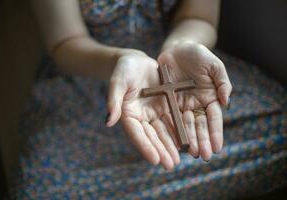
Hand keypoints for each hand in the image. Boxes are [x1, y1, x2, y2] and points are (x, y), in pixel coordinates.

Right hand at [106, 50, 181, 169]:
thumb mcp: (118, 81)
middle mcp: (142, 117)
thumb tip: (108, 122)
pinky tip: (186, 143)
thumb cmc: (124, 69)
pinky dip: (179, 132)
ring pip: (163, 132)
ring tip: (178, 160)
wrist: (137, 61)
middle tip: (170, 165)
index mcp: (128, 114)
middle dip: (161, 151)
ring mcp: (154, 113)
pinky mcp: (165, 107)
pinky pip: (173, 120)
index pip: (136, 133)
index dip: (145, 146)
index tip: (154, 160)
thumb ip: (114, 100)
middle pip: (151, 136)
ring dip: (170, 146)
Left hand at [158, 41, 231, 160]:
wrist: (176, 49)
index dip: (215, 133)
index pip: (214, 118)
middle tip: (204, 156)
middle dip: (203, 141)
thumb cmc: (198, 55)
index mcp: (210, 97)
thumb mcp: (214, 65)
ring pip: (186, 125)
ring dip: (189, 139)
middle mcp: (196, 104)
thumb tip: (226, 102)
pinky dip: (173, 130)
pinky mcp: (168, 102)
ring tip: (191, 153)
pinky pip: (170, 117)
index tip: (217, 147)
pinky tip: (175, 142)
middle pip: (200, 125)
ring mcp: (182, 105)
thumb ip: (222, 82)